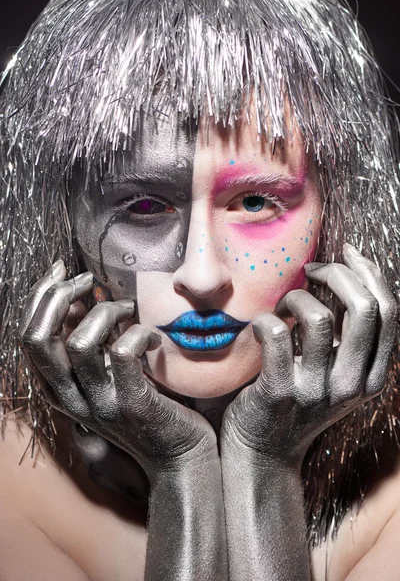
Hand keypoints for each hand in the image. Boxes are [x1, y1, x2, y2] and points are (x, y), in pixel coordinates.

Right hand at [19, 262, 216, 478]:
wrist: (177, 457)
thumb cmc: (143, 405)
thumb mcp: (105, 373)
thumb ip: (88, 341)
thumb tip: (76, 300)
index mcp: (58, 388)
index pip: (28, 337)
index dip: (39, 297)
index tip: (61, 270)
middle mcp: (70, 397)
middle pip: (38, 339)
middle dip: (57, 297)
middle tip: (87, 279)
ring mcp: (100, 403)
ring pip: (80, 343)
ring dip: (104, 312)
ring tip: (127, 309)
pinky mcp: (131, 403)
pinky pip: (123, 353)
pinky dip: (138, 332)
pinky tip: (153, 336)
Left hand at [221, 244, 397, 466]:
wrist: (263, 452)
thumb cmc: (297, 401)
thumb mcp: (338, 374)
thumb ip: (350, 338)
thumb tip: (350, 274)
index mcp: (372, 374)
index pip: (389, 311)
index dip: (369, 273)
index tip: (346, 253)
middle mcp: (353, 383)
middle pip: (364, 307)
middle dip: (336, 273)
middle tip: (311, 270)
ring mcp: (318, 391)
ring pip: (318, 317)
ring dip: (295, 297)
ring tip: (282, 307)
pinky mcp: (280, 392)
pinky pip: (277, 334)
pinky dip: (265, 318)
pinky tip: (259, 325)